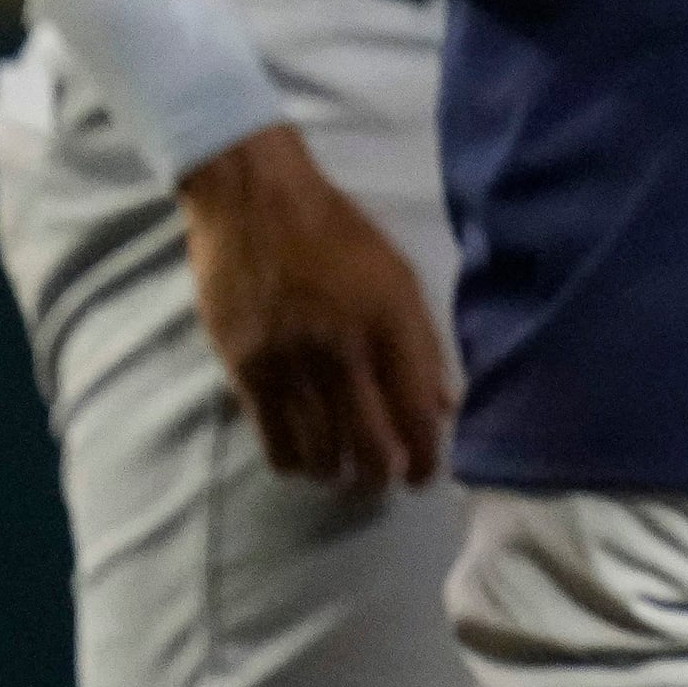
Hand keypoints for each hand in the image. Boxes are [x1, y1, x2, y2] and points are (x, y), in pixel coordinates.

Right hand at [178, 124, 451, 493]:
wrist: (255, 203)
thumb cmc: (338, 234)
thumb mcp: (398, 277)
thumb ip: (423, 344)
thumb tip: (443, 406)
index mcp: (390, 323)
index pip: (416, 411)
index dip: (424, 456)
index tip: (424, 474)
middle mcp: (342, 350)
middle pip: (369, 444)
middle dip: (384, 476)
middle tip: (386, 483)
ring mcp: (290, 364)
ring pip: (320, 452)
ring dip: (338, 474)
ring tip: (346, 474)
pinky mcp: (244, 370)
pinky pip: (272, 440)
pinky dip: (294, 461)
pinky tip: (305, 461)